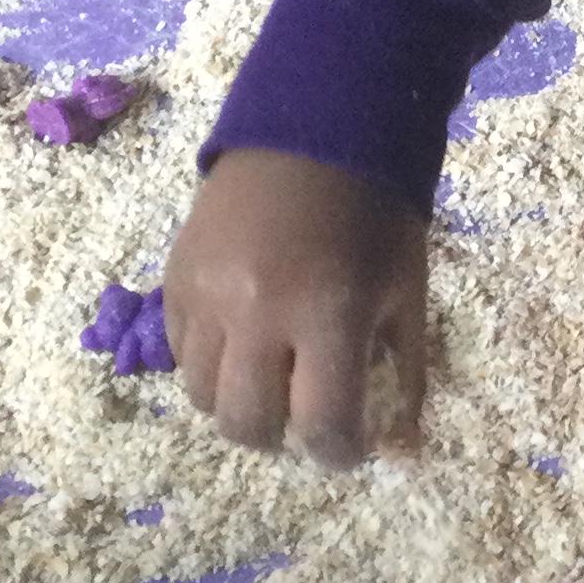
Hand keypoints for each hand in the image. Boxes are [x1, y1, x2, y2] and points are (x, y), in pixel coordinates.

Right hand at [165, 149, 426, 470]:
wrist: (315, 129)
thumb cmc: (377, 215)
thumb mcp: (408, 291)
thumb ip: (405, 375)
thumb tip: (402, 450)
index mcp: (328, 315)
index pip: (323, 425)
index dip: (339, 453)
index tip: (347, 447)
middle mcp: (257, 313)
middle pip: (248, 424)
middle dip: (280, 437)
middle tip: (303, 417)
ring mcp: (207, 296)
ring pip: (203, 396)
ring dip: (238, 404)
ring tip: (268, 383)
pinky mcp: (175, 278)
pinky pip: (179, 353)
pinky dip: (209, 365)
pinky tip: (241, 343)